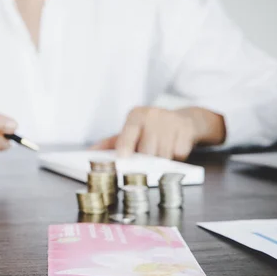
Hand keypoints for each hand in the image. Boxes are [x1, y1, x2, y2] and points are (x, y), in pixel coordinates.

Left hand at [91, 107, 224, 160]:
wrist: (183, 120)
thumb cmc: (150, 129)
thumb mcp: (131, 131)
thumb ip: (112, 143)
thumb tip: (91, 153)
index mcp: (136, 115)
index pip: (129, 132)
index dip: (125, 145)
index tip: (122, 157)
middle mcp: (153, 115)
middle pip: (147, 149)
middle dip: (146, 160)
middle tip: (146, 160)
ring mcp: (171, 121)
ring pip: (163, 154)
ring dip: (161, 160)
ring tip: (160, 151)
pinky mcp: (186, 129)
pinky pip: (178, 153)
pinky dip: (176, 156)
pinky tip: (173, 147)